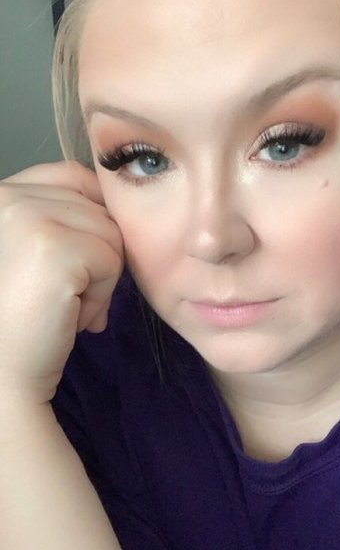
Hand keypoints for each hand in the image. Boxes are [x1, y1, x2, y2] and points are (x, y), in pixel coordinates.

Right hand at [0, 160, 123, 404]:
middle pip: (99, 208)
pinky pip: (111, 261)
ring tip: (66, 307)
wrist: (1, 372)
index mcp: (2, 193)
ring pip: (112, 234)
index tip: (77, 263)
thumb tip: (118, 209)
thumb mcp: (37, 252)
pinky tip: (70, 316)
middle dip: (97, 258)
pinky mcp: (52, 247)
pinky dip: (100, 297)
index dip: (92, 219)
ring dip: (101, 280)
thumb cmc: (22, 319)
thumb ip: (64, 220)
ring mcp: (27, 217)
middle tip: (65, 297)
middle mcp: (7, 195)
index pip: (74, 177)